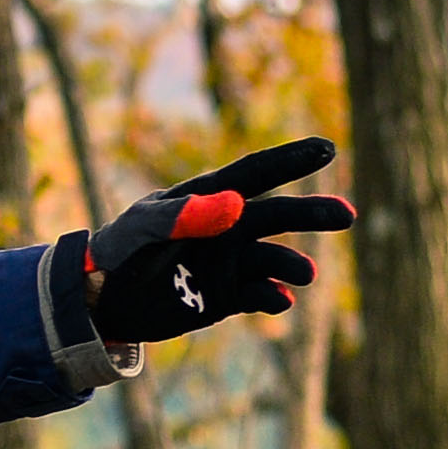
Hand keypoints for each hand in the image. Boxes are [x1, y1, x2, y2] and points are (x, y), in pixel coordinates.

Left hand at [77, 136, 352, 344]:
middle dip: (311, 214)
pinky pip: (260, 293)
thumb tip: (236, 202)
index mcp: (207, 199)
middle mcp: (226, 227)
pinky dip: (273, 296)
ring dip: (292, 265)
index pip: (255, 174)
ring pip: (273, 259)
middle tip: (347, 215)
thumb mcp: (145, 228)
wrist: (101, 300)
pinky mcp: (226, 295)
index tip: (327, 148)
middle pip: (276, 216)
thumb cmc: (120, 250)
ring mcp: (228, 261)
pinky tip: (280, 300)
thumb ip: (185, 214)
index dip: (290, 160)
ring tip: (306, 275)